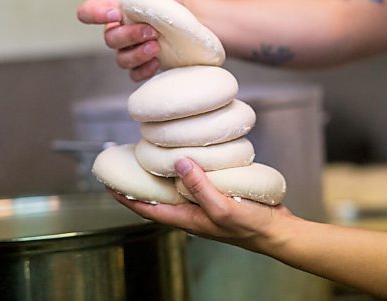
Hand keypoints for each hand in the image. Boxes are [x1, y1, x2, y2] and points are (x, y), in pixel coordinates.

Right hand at [77, 0, 180, 80]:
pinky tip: (157, 62)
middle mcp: (120, 32)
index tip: (115, 15)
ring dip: (137, 54)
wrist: (195, 29)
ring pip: (121, 59)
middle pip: (110, 39)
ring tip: (156, 47)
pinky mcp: (142, 68)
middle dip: (129, 36)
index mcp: (118, 10)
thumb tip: (147, 8)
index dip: (94, 14)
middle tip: (151, 32)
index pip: (89, 11)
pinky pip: (134, 75)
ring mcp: (129, 52)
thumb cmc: (177, 9)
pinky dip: (144, 70)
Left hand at [111, 157, 292, 252]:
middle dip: (139, 183)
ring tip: (150, 156)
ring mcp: (203, 203)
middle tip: (126, 163)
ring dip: (161, 174)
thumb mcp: (222, 208)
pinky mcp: (215, 194)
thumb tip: (179, 162)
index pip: (148, 209)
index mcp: (186, 219)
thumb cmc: (251, 227)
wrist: (277, 230)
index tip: (109, 185)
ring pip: (175, 187)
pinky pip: (194, 181)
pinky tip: (187, 156)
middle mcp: (191, 211)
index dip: (126, 198)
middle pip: (157, 197)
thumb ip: (200, 186)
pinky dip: (186, 170)